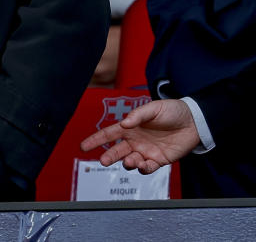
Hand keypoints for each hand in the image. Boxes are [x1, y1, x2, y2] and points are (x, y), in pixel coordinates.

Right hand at [80, 99, 200, 173]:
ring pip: (131, 161)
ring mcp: (147, 151)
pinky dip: (144, 169)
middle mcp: (136, 141)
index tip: (83, 146)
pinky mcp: (160, 160)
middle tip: (104, 161)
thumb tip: (124, 123)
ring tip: (131, 161)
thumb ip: (138, 115)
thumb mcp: (153, 108)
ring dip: (128, 163)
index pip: (109, 134)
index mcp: (130, 127)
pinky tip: (144, 165)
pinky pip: (149, 168)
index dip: (95, 140)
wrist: (194, 121)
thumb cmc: (172, 111)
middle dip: (109, 157)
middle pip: (117, 151)